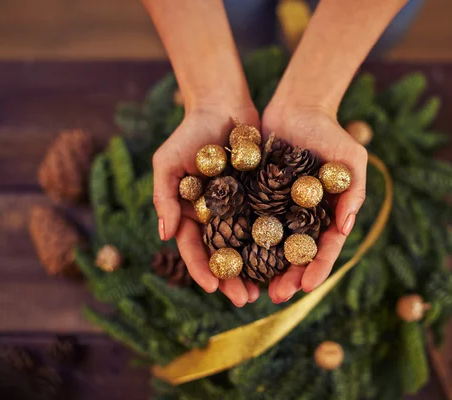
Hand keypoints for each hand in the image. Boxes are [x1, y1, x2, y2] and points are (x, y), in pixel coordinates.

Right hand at [152, 104, 260, 305]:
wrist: (222, 104)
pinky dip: (276, 240)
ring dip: (257, 267)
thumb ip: (164, 196)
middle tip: (245, 299)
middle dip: (233, 277)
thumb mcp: (168, 162)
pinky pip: (270, 220)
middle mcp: (217, 215)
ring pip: (249, 244)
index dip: (202, 269)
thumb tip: (163, 236)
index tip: (214, 288)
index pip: (194, 248)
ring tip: (269, 288)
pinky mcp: (262, 194)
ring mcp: (240, 206)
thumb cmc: (189, 133)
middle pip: (224, 254)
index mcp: (191, 213)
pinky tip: (287, 256)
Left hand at [262, 103, 367, 302]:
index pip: (324, 248)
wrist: (297, 107)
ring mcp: (278, 209)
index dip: (317, 268)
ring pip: (270, 245)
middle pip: (295, 254)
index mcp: (327, 214)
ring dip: (263, 268)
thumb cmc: (330, 132)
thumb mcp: (352, 160)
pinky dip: (242, 240)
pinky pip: (248, 221)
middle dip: (288, 277)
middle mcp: (302, 217)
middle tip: (277, 296)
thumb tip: (346, 229)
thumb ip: (354, 192)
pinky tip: (232, 257)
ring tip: (252, 289)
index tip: (307, 287)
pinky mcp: (256, 197)